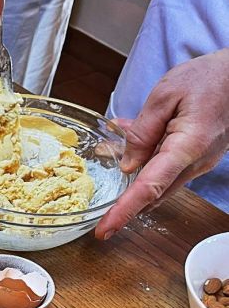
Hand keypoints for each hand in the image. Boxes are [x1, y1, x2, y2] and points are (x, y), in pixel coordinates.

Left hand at [96, 48, 228, 239]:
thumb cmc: (208, 78)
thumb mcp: (165, 95)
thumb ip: (142, 132)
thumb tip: (128, 166)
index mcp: (188, 146)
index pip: (150, 187)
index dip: (124, 211)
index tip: (105, 230)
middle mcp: (196, 162)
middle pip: (154, 192)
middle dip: (125, 204)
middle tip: (100, 217)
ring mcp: (200, 162)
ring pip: (159, 182)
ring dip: (133, 178)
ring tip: (110, 151)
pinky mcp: (198, 158)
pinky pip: (167, 169)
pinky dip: (147, 165)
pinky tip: (132, 146)